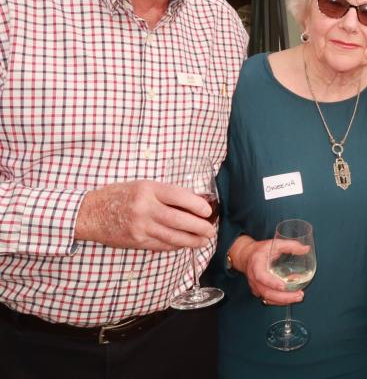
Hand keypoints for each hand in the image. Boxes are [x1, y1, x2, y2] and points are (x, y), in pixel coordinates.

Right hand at [75, 180, 214, 250]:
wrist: (89, 213)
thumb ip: (165, 193)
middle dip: (199, 227)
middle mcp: (145, 209)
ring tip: (203, 241)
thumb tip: (193, 201)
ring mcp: (140, 227)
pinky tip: (185, 245)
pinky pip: (161, 245)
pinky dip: (175, 246)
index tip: (207, 211)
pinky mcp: (136, 242)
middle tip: (211, 230)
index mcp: (148, 190)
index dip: (196, 204)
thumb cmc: (118, 195)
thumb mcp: (142, 185)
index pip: (178, 196)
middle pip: (179, 220)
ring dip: (191, 241)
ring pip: (172, 237)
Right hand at [231, 237, 306, 305]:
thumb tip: (306, 249)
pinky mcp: (259, 291)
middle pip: (266, 292)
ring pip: (267, 298)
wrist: (246, 256)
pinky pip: (268, 299)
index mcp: (256, 265)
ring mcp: (256, 286)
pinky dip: (280, 301)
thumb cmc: (260, 250)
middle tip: (299, 295)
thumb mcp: (274, 244)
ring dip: (283, 300)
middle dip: (283, 296)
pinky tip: (291, 298)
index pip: (261, 276)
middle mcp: (254, 278)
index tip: (283, 286)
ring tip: (298, 297)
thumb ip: (290, 245)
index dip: (271, 282)